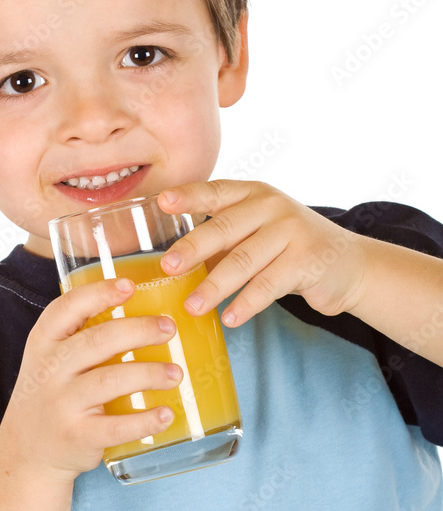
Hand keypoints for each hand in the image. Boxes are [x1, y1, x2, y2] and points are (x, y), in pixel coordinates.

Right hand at [0, 278, 181, 482]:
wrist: (27, 452)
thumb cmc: (52, 395)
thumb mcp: (51, 359)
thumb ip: (82, 336)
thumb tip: (143, 312)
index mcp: (44, 342)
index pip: (68, 307)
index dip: (100, 293)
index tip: (130, 286)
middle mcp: (49, 369)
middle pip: (98, 341)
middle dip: (139, 331)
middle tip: (169, 329)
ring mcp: (61, 404)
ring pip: (110, 380)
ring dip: (149, 374)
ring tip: (175, 373)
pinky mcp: (77, 436)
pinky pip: (116, 426)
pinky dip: (145, 420)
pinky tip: (166, 414)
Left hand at [157, 180, 368, 326]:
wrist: (348, 264)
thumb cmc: (289, 249)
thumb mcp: (256, 233)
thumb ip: (223, 241)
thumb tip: (174, 265)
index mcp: (253, 194)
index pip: (215, 191)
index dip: (188, 196)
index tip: (162, 202)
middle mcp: (271, 206)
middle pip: (224, 227)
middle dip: (193, 248)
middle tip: (168, 267)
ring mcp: (291, 230)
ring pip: (243, 261)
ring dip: (214, 287)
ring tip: (192, 306)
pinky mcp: (306, 260)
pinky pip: (268, 285)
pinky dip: (246, 304)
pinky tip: (230, 318)